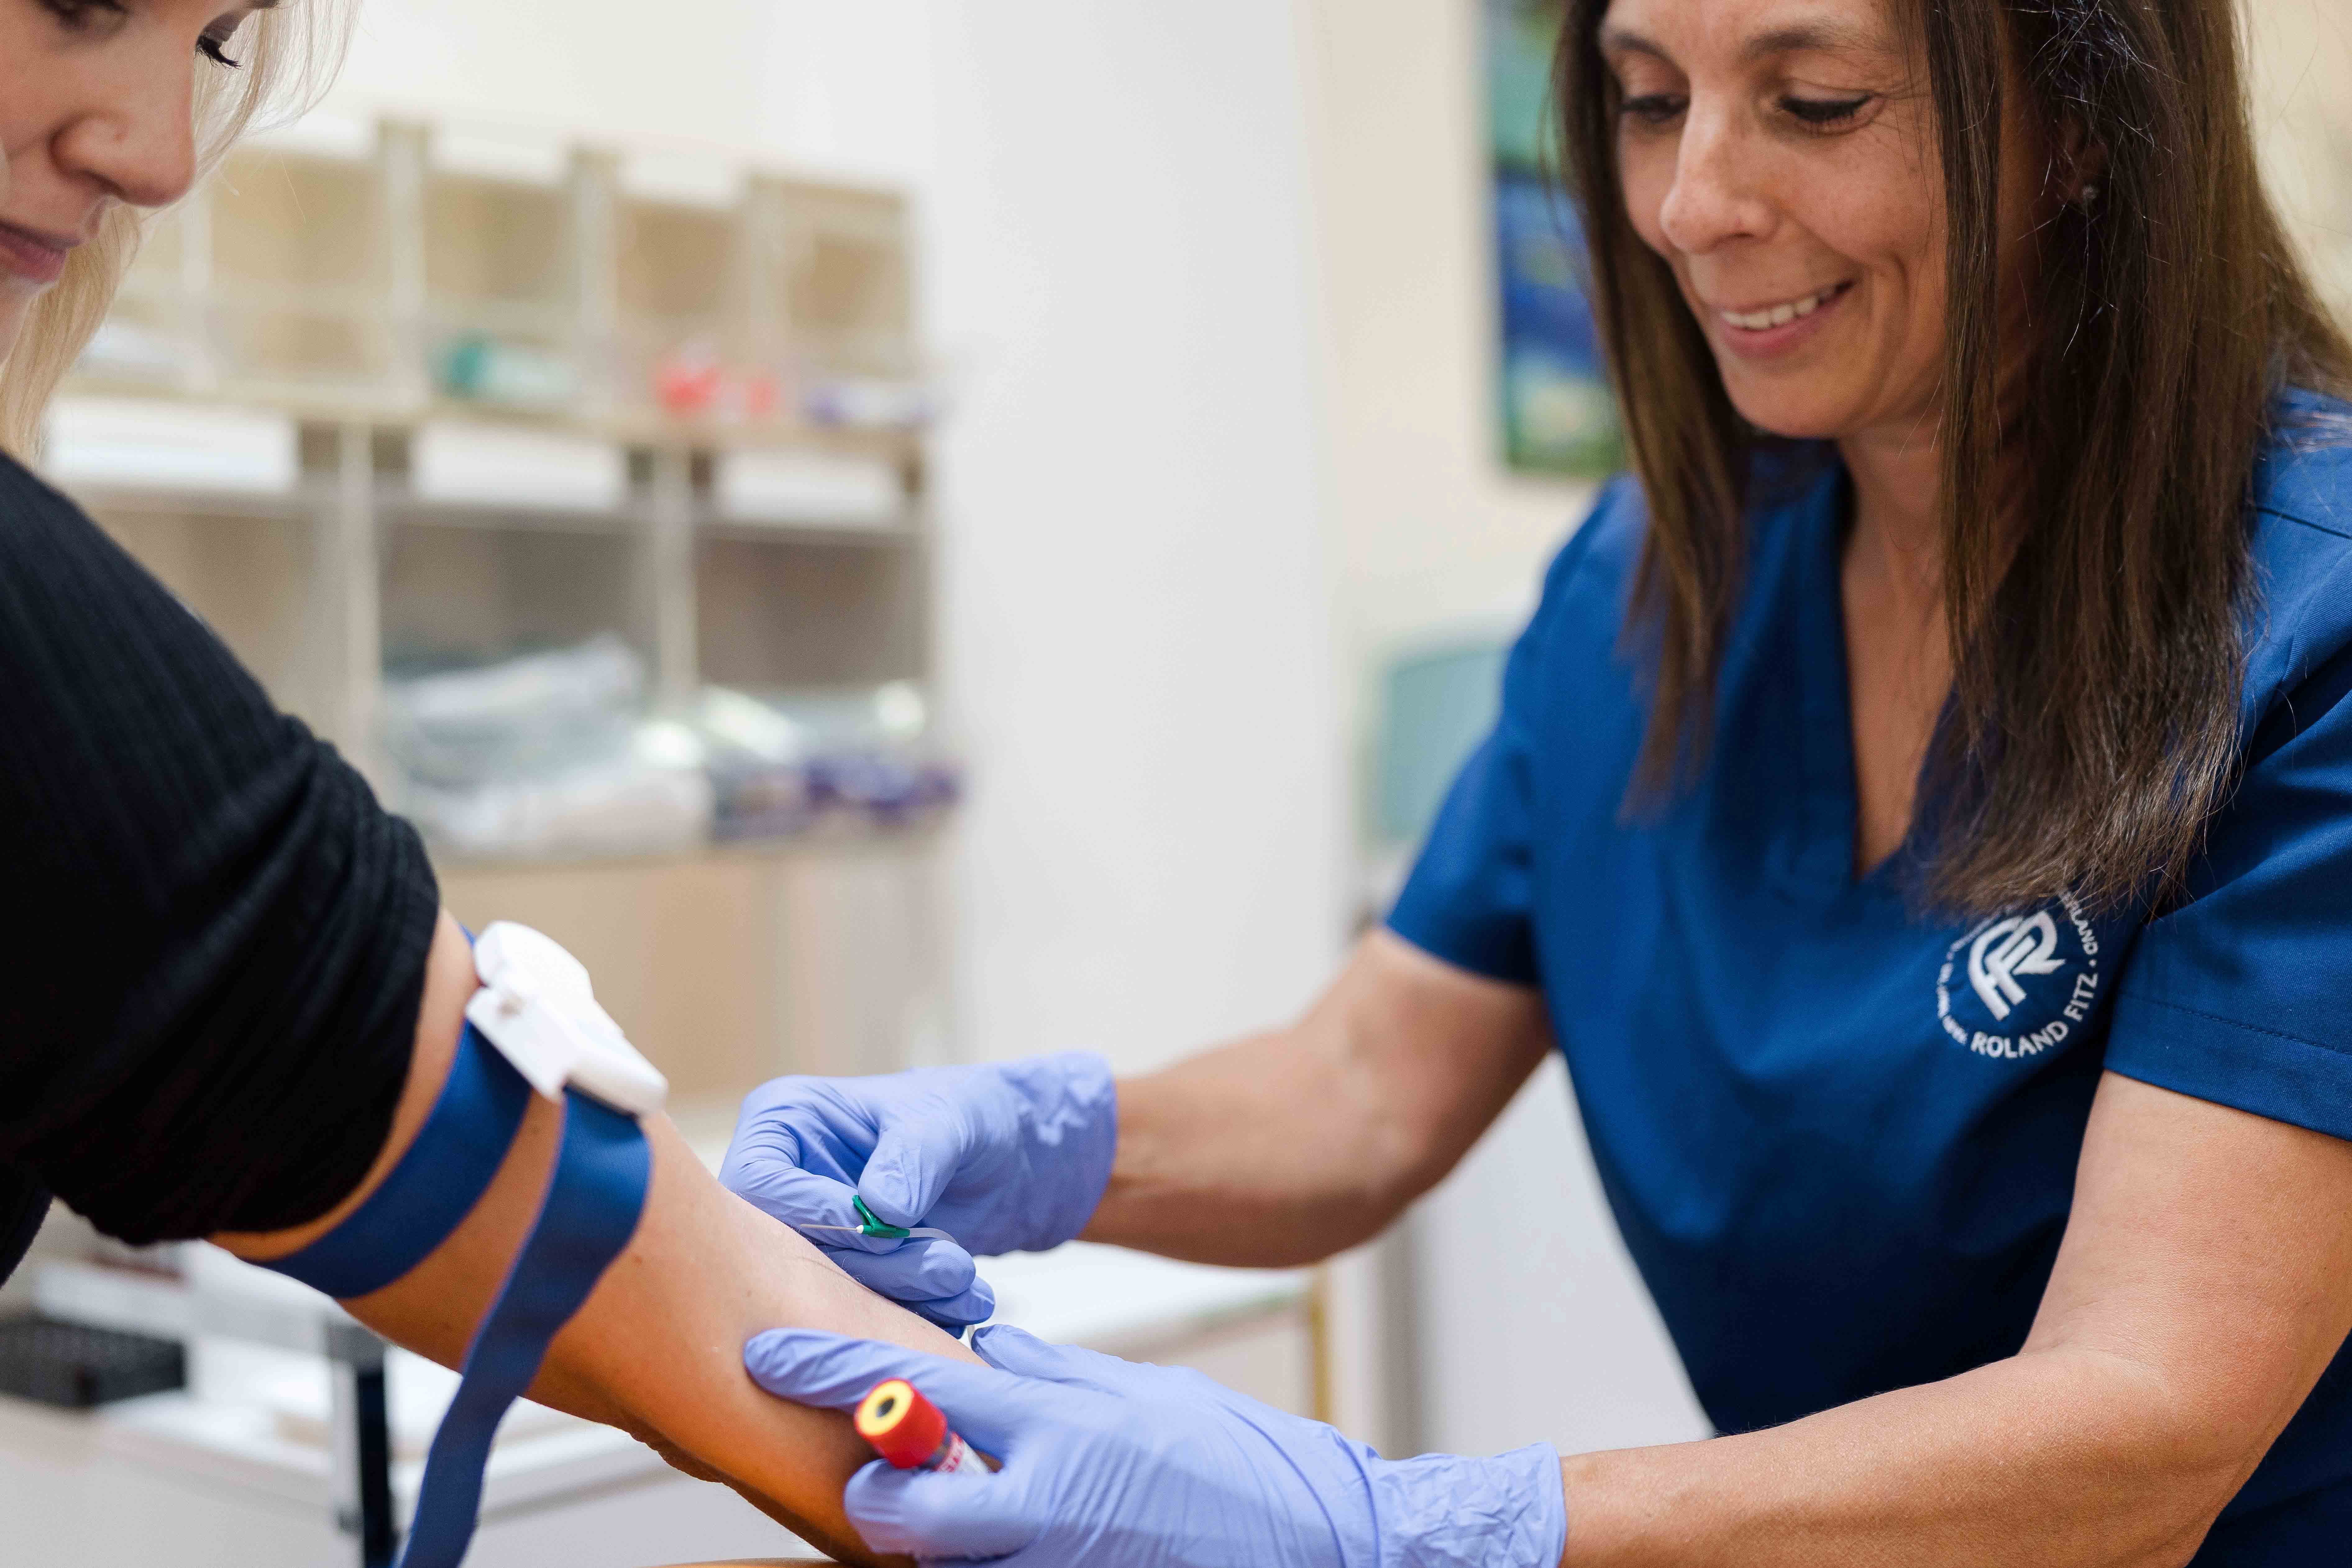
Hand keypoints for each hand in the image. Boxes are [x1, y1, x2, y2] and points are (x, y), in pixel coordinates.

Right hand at [719, 1056, 1116, 1331]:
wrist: (1005, 1157)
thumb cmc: (967, 1113)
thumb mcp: (949, 1119)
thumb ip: (914, 1156)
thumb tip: (879, 1210)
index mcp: (782, 1122)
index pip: (759, 1183)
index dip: (815, 1216)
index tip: (883, 1231)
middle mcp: (782, 1180)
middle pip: (788, 1245)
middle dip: (873, 1267)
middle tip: (949, 1269)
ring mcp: (810, 1232)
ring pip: (827, 1287)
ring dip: (902, 1295)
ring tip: (967, 1282)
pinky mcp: (844, 1272)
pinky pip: (859, 1307)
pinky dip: (914, 1312)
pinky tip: (965, 1302)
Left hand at [743, 1324, 1567, 1567]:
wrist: (1323, 1542)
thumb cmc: (1236, 1463)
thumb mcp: (1141, 1394)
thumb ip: (1052, 1376)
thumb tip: (984, 1346)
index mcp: (1061, 1422)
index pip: (914, 1386)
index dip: (830, 1368)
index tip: (769, 1350)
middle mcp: (1044, 1498)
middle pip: (897, 1506)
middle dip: (870, 1498)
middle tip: (875, 1480)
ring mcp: (1052, 1560)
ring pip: (937, 1560)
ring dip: (925, 1540)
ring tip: (943, 1506)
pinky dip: (981, 1561)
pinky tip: (1004, 1535)